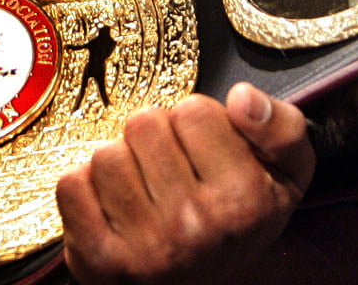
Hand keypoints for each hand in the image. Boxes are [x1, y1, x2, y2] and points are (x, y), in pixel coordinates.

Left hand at [56, 83, 313, 283]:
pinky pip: (70, 183)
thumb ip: (281, 128)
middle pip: (143, 124)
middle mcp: (195, 225)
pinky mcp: (99, 261)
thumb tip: (242, 96)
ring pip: (105, 153)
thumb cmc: (238, 225)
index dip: (196, 124)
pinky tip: (114, 209)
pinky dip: (86, 190)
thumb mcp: (286, 177)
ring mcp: (144, 247)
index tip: (204, 153)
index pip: (193, 109)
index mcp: (243, 201)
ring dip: (120, 165)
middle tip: (171, 173)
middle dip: (155, 140)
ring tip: (144, 193)